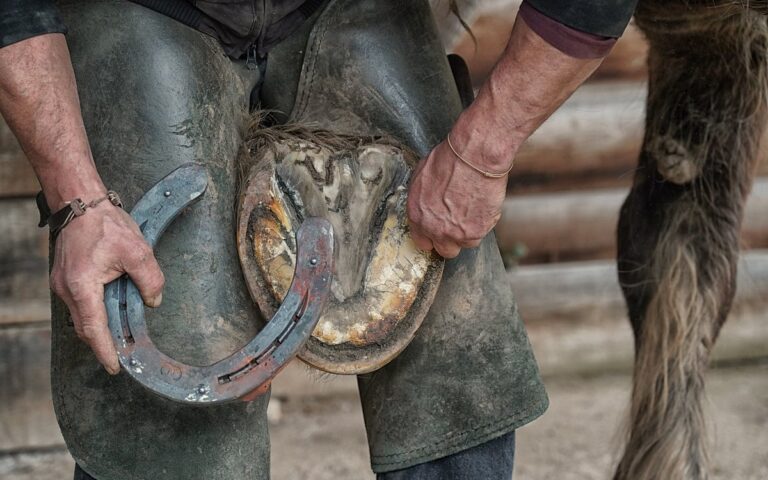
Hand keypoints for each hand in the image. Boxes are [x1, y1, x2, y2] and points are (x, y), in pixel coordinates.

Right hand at [49, 202, 163, 373]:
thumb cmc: (106, 224)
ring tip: (120, 334)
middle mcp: (66, 288)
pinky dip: (95, 311)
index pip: (94, 328)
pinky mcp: (65, 278)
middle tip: (122, 355)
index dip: (105, 350)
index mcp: (82, 285)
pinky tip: (111, 309)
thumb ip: (150, 279)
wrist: (80, 202)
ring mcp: (61, 284)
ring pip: (82, 316)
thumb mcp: (138, 251)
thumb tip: (153, 302)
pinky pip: (80, 303)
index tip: (114, 366)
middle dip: (103, 343)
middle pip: (85, 327)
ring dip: (100, 326)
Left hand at [406, 140, 507, 258]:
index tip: (440, 230)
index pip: (422, 241)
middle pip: (444, 250)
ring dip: (470, 231)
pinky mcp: (477, 231)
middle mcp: (434, 229)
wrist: (474, 156)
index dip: (432, 235)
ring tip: (473, 210)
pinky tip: (483, 205)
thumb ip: (422, 198)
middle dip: (451, 239)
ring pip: (465, 244)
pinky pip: (482, 234)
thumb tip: (426, 202)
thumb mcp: (421, 176)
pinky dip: (484, 223)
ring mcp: (456, 233)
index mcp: (417, 216)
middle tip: (458, 223)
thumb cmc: (449, 159)